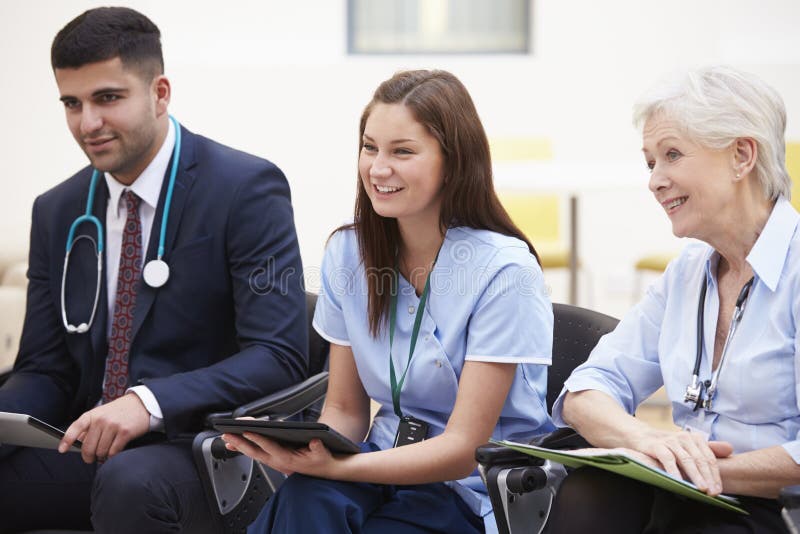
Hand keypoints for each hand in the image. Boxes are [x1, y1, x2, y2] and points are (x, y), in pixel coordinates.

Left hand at [59, 393, 149, 462]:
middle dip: (89, 456)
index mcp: (93, 414)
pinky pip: (113, 452)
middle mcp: (102, 420)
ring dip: (103, 455)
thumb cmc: (120, 411)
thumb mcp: (102, 414)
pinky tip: (115, 450)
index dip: (67, 440)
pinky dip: (113, 455)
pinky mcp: (125, 432)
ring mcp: (113, 426)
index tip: (62, 450)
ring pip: (100, 451)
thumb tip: (79, 442)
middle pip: (88, 447)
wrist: (142, 404)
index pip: (76, 427)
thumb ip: (90, 426)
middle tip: (92, 458)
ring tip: (107, 451)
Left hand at [222, 433, 337, 478]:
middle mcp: (277, 461)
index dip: (258, 440)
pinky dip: (246, 448)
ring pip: (253, 454)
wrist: (323, 470)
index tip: (247, 432)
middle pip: (255, 452)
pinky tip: (237, 444)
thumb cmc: (321, 460)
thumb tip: (315, 442)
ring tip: (226, 440)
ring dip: (239, 446)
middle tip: (226, 435)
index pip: (270, 448)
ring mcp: (274, 461)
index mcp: (287, 459)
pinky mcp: (274, 459)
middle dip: (240, 443)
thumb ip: (318, 448)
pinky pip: (257, 453)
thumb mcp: (323, 453)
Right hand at [629, 429, 731, 495]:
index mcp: (694, 438)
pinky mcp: (656, 446)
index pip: (709, 458)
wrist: (641, 437)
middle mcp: (684, 437)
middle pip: (700, 459)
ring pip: (686, 460)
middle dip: (708, 477)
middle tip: (713, 492)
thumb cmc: (667, 445)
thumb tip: (730, 449)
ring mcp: (670, 441)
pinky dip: (674, 471)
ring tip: (701, 489)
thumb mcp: (688, 446)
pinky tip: (679, 481)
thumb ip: (708, 449)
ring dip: (695, 475)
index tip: (719, 489)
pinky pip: (668, 459)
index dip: (715, 474)